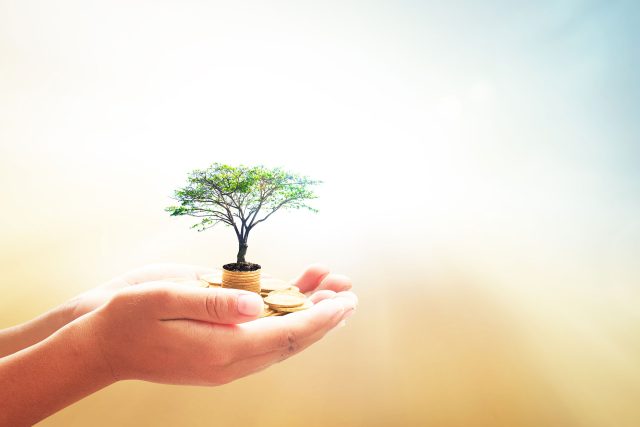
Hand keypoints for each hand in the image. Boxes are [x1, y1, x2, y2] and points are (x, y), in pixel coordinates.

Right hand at [83, 268, 356, 384]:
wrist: (102, 345)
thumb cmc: (128, 317)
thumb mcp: (165, 297)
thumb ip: (214, 302)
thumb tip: (256, 303)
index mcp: (221, 348)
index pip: (285, 335)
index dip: (320, 318)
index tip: (345, 301)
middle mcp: (230, 360)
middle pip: (291, 340)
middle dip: (324, 317)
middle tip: (349, 292)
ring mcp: (226, 358)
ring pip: (280, 339)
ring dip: (307, 314)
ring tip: (330, 284)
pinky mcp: (220, 351)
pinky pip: (261, 335)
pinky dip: (282, 315)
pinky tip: (293, 292)